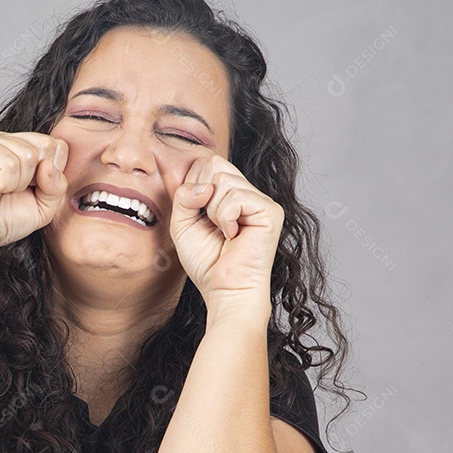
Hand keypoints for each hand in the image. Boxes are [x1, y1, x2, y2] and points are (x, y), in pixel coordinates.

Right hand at [0, 131, 68, 262]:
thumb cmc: (2, 220)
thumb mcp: (44, 207)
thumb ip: (58, 186)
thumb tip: (47, 165)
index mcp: (23, 146)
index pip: (58, 146)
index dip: (51, 173)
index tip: (30, 189)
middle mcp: (7, 139)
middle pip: (48, 146)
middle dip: (37, 178)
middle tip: (14, 190)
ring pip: (29, 155)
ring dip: (18, 183)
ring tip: (0, 190)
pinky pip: (10, 163)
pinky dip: (5, 183)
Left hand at [168, 153, 283, 309]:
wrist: (225, 289)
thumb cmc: (207, 262)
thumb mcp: (182, 224)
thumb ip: (183, 196)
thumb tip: (205, 186)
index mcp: (228, 193)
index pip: (206, 163)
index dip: (192, 186)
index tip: (197, 215)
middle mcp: (246, 192)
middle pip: (214, 163)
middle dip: (201, 196)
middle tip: (210, 224)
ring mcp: (260, 200)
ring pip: (223, 179)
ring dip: (213, 211)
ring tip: (223, 233)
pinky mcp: (269, 210)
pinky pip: (236, 196)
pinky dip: (226, 217)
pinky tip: (234, 235)